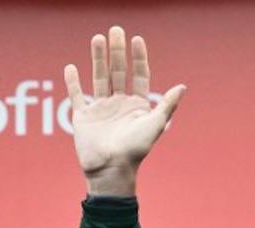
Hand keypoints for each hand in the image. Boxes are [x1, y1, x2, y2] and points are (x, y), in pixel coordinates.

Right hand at [64, 26, 185, 195]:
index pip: (138, 76)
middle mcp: (119, 105)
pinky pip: (77, 95)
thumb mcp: (155, 125)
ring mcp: (101, 109)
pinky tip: (71, 67)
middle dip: (117, 51)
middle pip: (118, 72)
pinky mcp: (83, 117)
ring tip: (97, 38)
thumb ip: (166, 105)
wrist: (112, 169)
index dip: (138, 58)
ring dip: (98, 58)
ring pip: (99, 78)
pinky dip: (73, 82)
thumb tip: (182, 86)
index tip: (137, 39)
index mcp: (137, 106)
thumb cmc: (136, 150)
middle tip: (115, 30)